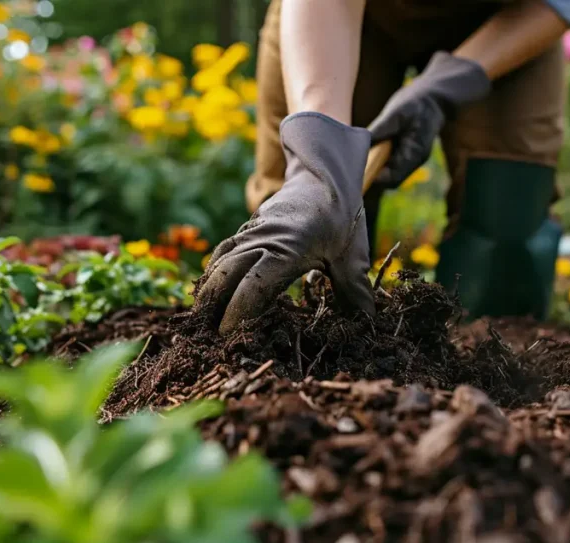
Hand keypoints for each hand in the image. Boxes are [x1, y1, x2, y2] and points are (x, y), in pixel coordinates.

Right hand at [196, 113, 374, 333]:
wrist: (324, 177)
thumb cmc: (341, 218)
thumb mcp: (352, 254)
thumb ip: (354, 290)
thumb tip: (368, 324)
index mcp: (289, 248)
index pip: (255, 284)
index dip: (238, 310)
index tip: (229, 334)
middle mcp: (263, 239)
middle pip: (227, 274)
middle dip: (213, 306)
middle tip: (209, 338)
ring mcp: (251, 233)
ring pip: (220, 263)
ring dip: (208, 291)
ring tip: (202, 322)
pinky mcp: (246, 231)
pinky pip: (222, 253)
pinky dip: (212, 274)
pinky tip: (207, 295)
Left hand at [368, 51, 490, 188]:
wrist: (434, 98)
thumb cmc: (417, 103)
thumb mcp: (397, 112)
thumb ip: (380, 129)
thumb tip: (360, 143)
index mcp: (415, 154)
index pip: (393, 178)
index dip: (374, 177)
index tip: (357, 167)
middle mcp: (414, 161)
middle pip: (390, 179)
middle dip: (372, 173)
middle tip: (355, 161)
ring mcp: (411, 158)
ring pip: (388, 172)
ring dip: (374, 165)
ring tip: (361, 152)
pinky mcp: (405, 153)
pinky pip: (389, 163)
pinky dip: (378, 158)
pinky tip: (370, 147)